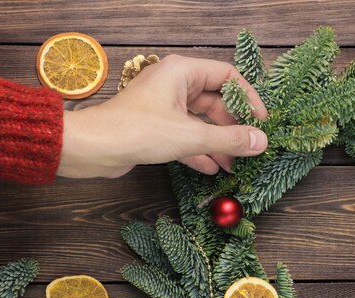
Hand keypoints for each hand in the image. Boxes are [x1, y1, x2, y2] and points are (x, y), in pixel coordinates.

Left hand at [59, 54, 268, 178]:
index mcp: (182, 72)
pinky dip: (199, 151)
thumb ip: (228, 139)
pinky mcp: (155, 127)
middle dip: (232, 127)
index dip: (248, 98)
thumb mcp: (190, 136)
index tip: (261, 122)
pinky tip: (212, 169)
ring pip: (201, 122)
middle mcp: (174, 84)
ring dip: (217, 143)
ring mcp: (164, 106)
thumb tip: (260, 141)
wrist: (92, 149)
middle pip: (215, 102)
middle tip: (248, 148)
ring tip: (233, 165)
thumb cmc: (137, 131)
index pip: (227, 77)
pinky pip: (185, 136)